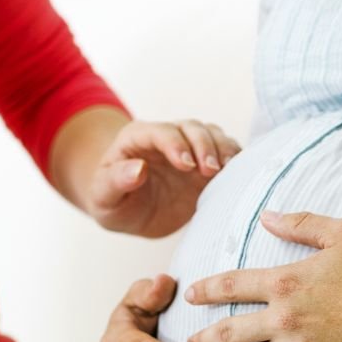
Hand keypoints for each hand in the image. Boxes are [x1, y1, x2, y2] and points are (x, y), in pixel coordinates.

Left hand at [86, 120, 240, 237]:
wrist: (131, 213)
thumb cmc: (113, 202)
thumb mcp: (103, 197)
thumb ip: (116, 181)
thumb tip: (138, 169)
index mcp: (137, 139)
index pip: (160, 131)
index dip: (175, 144)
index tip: (187, 165)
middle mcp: (166, 137)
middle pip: (191, 128)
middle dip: (204, 145)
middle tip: (211, 170)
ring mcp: (189, 148)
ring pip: (212, 134)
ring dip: (223, 149)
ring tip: (227, 169)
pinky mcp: (206, 164)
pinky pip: (225, 152)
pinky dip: (236, 159)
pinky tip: (239, 173)